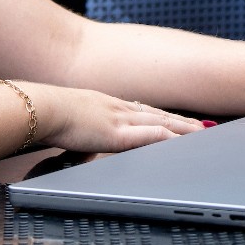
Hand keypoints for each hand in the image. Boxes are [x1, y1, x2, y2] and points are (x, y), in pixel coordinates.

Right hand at [29, 84, 208, 152]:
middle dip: (180, 120)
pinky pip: (152, 134)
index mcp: (105, 104)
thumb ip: (79, 130)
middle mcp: (117, 107)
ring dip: (183, 128)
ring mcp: (120, 119)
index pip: (140, 110)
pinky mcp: (118, 133)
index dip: (160, 115)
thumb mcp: (69, 121)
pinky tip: (184, 140)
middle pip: (157, 114)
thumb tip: (77, 139)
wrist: (41, 109)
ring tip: (203, 132)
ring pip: (161, 122)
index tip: (174, 119)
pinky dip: (171, 136)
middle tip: (201, 125)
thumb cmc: (48, 115)